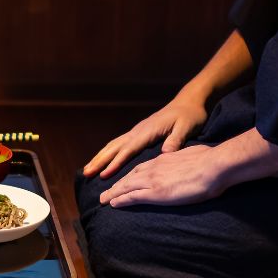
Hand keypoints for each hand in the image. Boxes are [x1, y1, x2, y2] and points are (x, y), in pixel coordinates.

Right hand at [82, 95, 209, 178]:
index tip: (104, 175)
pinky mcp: (139, 132)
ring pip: (114, 145)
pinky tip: (103, 159)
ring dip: (100, 157)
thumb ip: (176, 140)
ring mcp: (137, 130)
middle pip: (115, 147)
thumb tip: (165, 153)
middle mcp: (138, 130)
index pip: (128, 149)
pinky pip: (119, 143)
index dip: (116, 162)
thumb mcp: (187, 127)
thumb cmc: (190, 115)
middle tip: (86, 173)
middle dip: (100, 160)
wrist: (189, 102)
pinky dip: (108, 152)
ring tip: (88, 169)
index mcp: (148, 131)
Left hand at [96, 145, 224, 207]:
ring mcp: (153, 179)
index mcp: (164, 159)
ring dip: (113, 193)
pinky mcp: (155, 192)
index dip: (131, 176)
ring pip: (126, 186)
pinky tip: (113, 204)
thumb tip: (188, 163)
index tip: (125, 181)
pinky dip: (121, 200)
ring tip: (104, 199)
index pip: (142, 168)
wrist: (214, 165)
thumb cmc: (210, 160)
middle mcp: (154, 168)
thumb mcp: (193, 155)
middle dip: (117, 185)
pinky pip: (132, 196)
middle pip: (130, 177)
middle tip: (106, 192)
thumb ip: (185, 160)